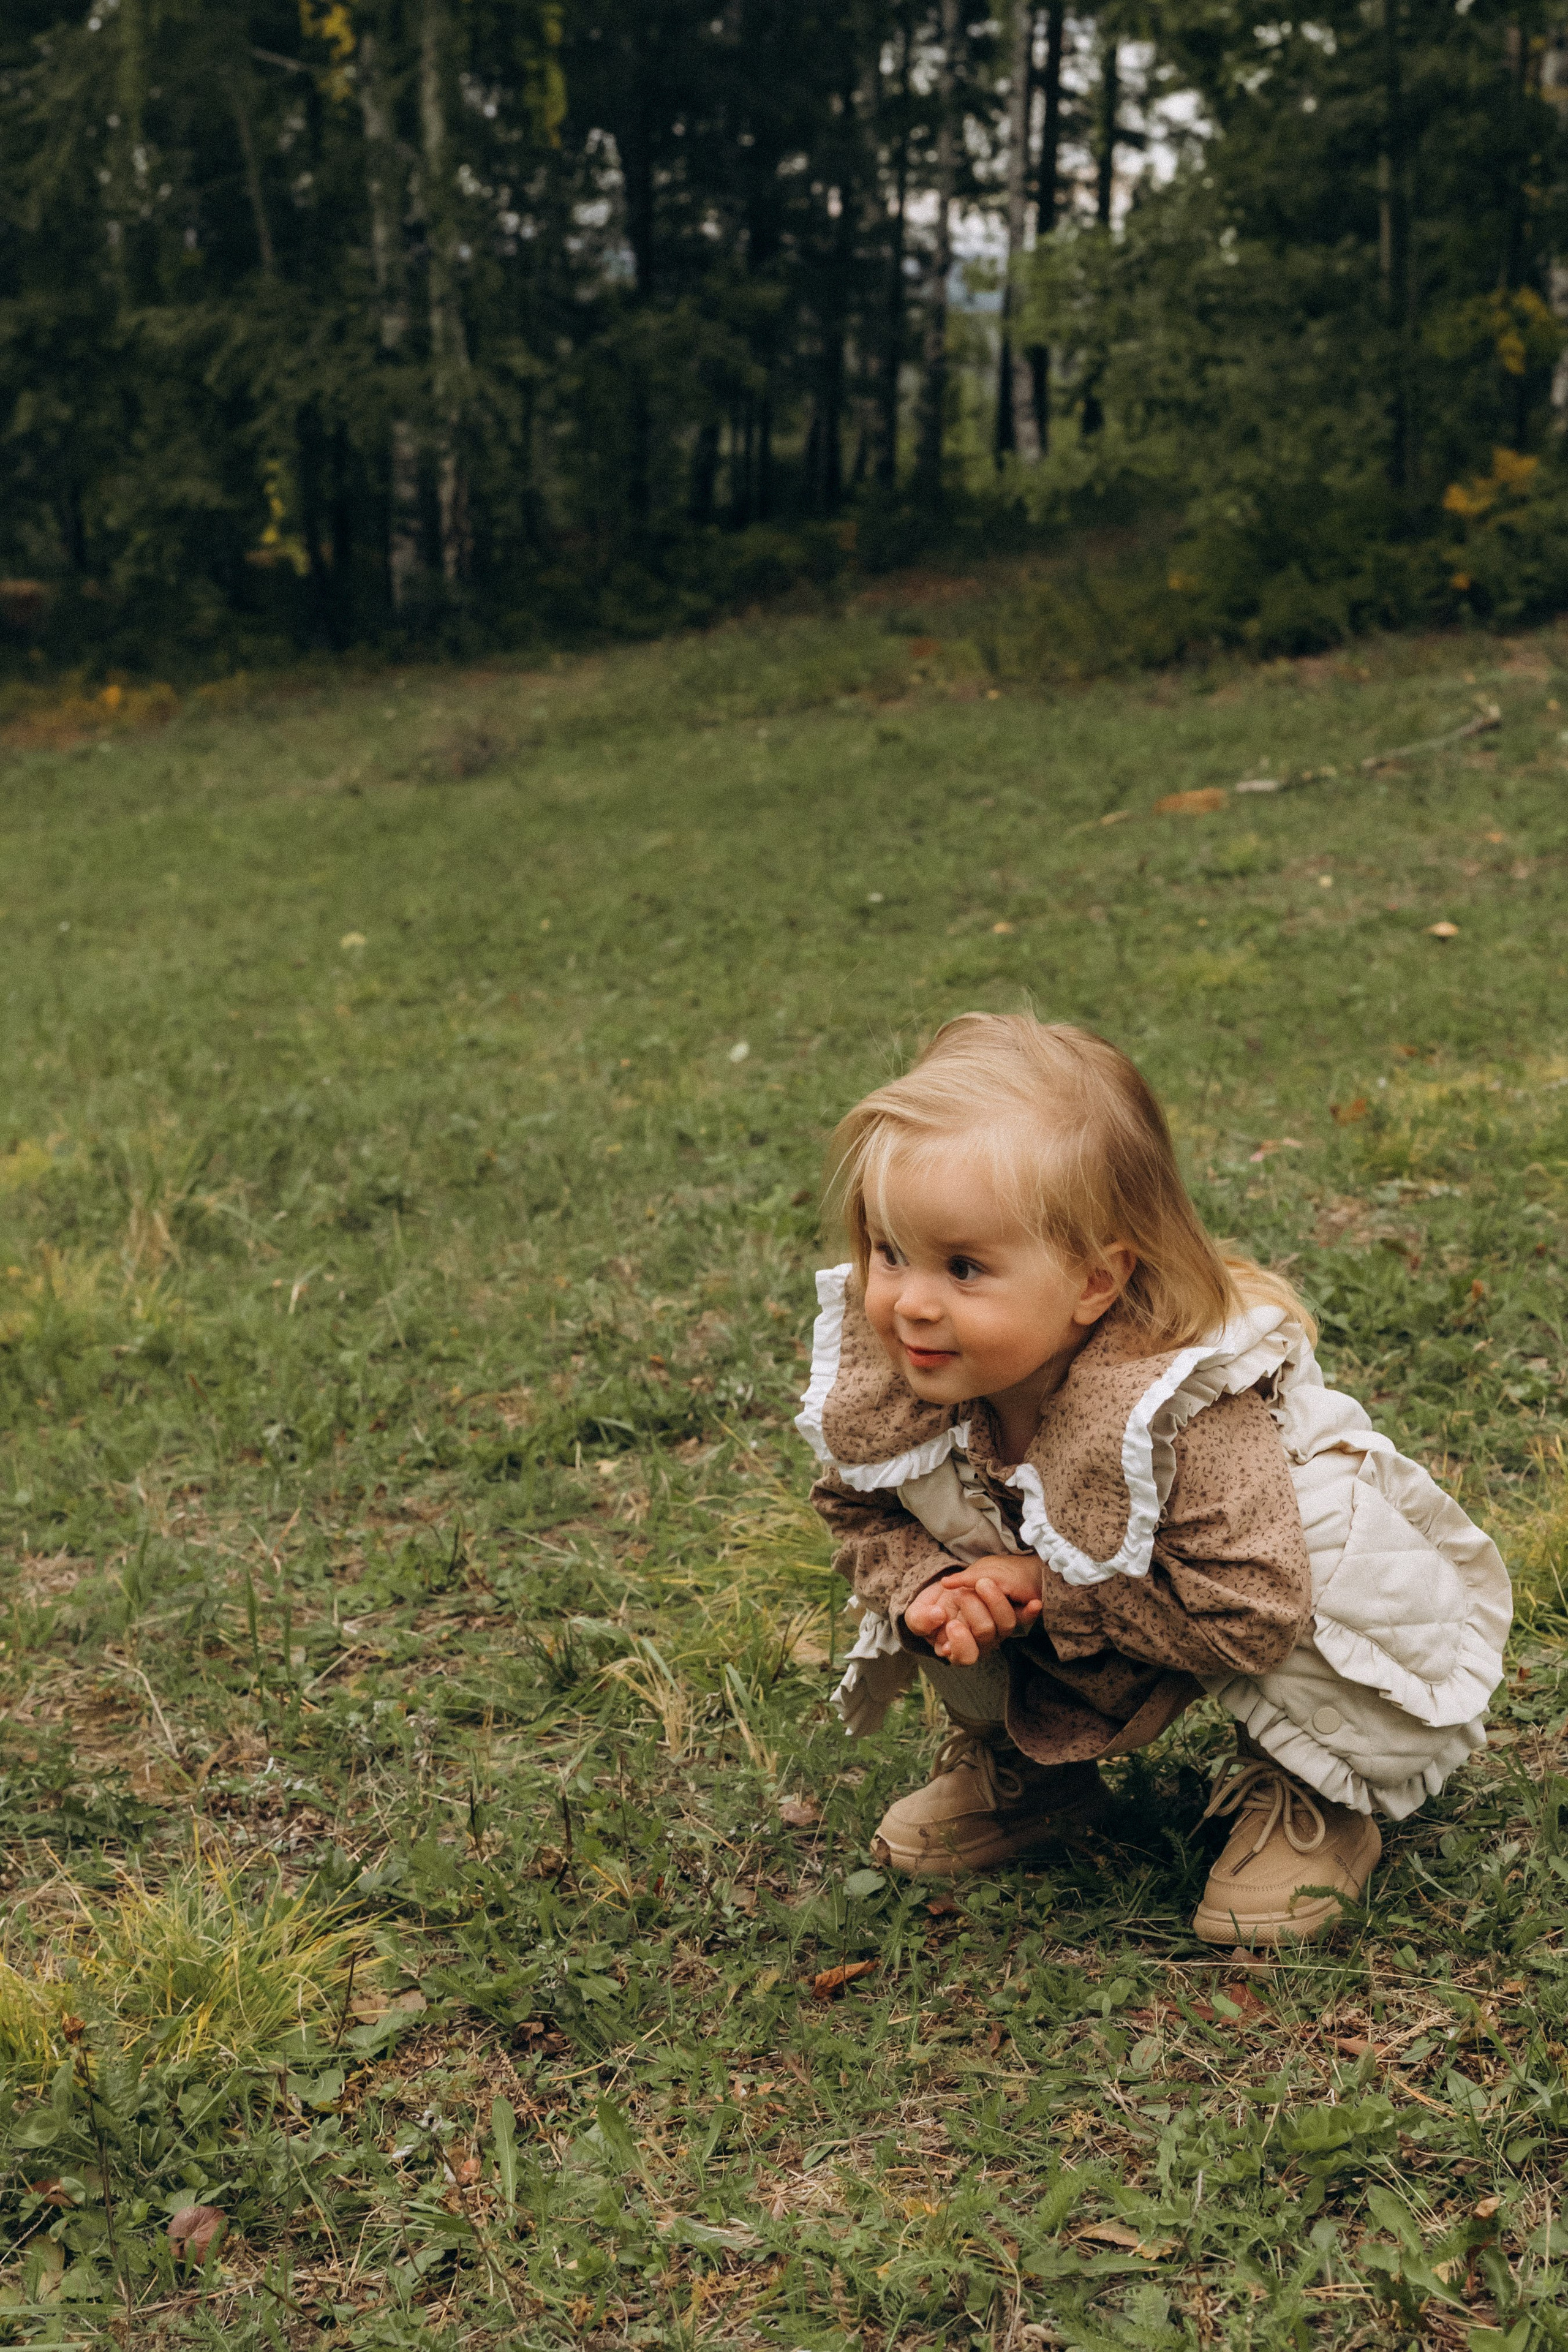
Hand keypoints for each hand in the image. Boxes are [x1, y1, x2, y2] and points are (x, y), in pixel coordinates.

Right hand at [904, 1553, 1042, 1665]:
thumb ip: (921, 1620)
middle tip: (960, 1594)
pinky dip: (1029, 1611)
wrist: (943, 1594)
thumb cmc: (930, 1611)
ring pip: (1005, 1624)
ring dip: (995, 1602)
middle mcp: (980, 1645)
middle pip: (985, 1633)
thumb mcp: (916, 1615)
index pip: (965, 1656)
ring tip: (983, 1583)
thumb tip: (939, 1616)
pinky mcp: (1011, 1616)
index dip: (961, 1642)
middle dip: (973, 1611)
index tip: (952, 1623)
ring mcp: (997, 1632)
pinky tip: (1034, 1604)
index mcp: (957, 1650)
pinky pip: (1024, 1617)